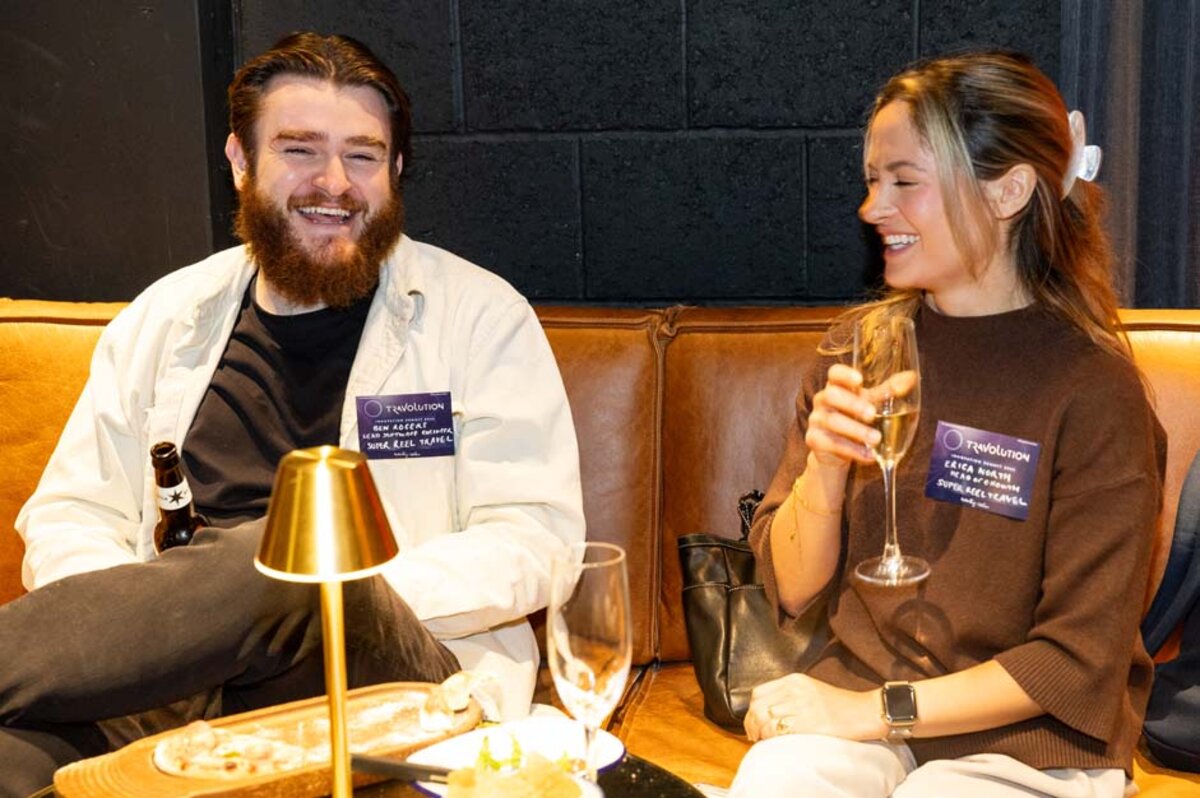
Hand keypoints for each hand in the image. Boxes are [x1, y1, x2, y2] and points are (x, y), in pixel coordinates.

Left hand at [743, 673, 881, 741]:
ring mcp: (801, 706)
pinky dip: (772, 739)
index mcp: (794, 680)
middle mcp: (794, 690)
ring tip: (764, 740)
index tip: (753, 721)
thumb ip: (788, 695)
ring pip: (765, 720)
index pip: (758, 693)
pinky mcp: (808, 723)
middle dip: (751, 724)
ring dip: (760, 733)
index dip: (751, 710)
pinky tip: (776, 742)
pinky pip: (778, 731)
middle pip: (758, 707)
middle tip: (754, 735)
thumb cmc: (839, 705)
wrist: (864, 711)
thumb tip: (767, 711)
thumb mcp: (810, 689)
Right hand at [805, 364, 878, 466]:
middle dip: (852, 404)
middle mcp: (822, 401)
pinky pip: (832, 444)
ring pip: (833, 422)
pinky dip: (853, 451)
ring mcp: (817, 421)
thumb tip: (911, 378)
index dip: (844, 374)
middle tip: (872, 413)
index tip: (859, 379)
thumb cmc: (854, 418)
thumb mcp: (870, 403)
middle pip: (831, 395)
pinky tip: (869, 455)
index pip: (834, 373)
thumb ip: (888, 391)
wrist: (835, 450)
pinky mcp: (814, 440)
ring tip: (876, 439)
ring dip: (856, 431)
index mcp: (836, 387)